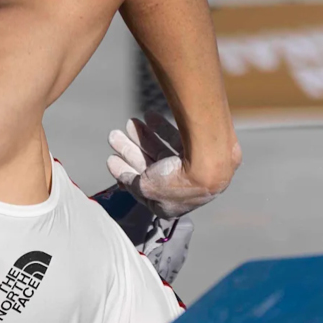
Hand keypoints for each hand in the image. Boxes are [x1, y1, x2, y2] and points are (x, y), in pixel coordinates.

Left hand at [107, 110, 235, 219]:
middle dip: (130, 152)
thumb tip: (121, 176)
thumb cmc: (176, 182)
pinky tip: (149, 116)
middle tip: (114, 136)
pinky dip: (162, 129)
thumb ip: (131, 182)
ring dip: (143, 138)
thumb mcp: (145, 187)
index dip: (124, 173)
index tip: (111, 159)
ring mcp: (192, 171)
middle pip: (149, 169)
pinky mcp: (201, 153)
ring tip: (129, 122)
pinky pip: (176, 140)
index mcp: (168, 206)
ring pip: (162, 153)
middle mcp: (181, 191)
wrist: (211, 164)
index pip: (142, 189)